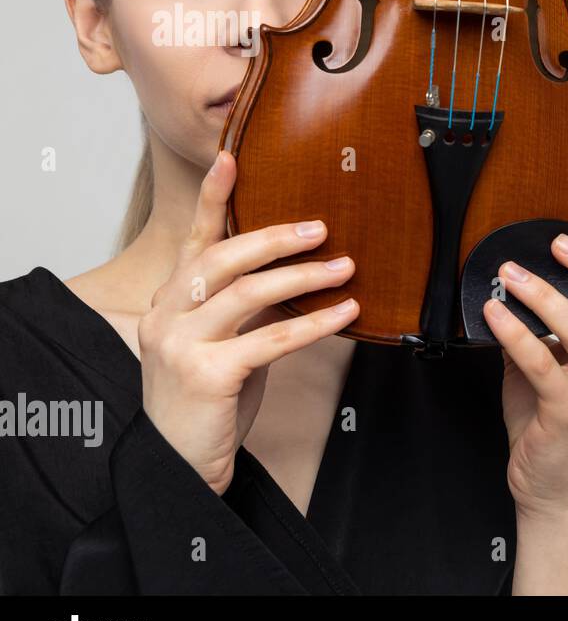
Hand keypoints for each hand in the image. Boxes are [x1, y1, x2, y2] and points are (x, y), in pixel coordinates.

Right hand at [137, 150, 359, 494]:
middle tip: (320, 226)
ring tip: (346, 266)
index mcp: (170, 301)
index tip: (231, 157)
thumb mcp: (225, 342)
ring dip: (303, 276)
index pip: (194, 240)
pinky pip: (271, 338)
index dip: (214, 198)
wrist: (180, 463)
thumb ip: (248, 306)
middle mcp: (166, 315)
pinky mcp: (207, 374)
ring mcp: (181, 344)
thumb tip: (299, 271)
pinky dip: (315, 323)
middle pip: (222, 259)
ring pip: (247, 293)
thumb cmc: (208, 399)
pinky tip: (347, 314)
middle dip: (274, 237)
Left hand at [485, 180, 567, 518]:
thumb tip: (519, 266)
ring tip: (510, 274)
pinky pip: (541, 363)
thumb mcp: (556, 356)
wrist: (549, 480)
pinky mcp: (567, 412)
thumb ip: (549, 317)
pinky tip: (493, 313)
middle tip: (560, 241)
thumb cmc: (549, 414)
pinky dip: (515, 333)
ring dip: (544, 296)